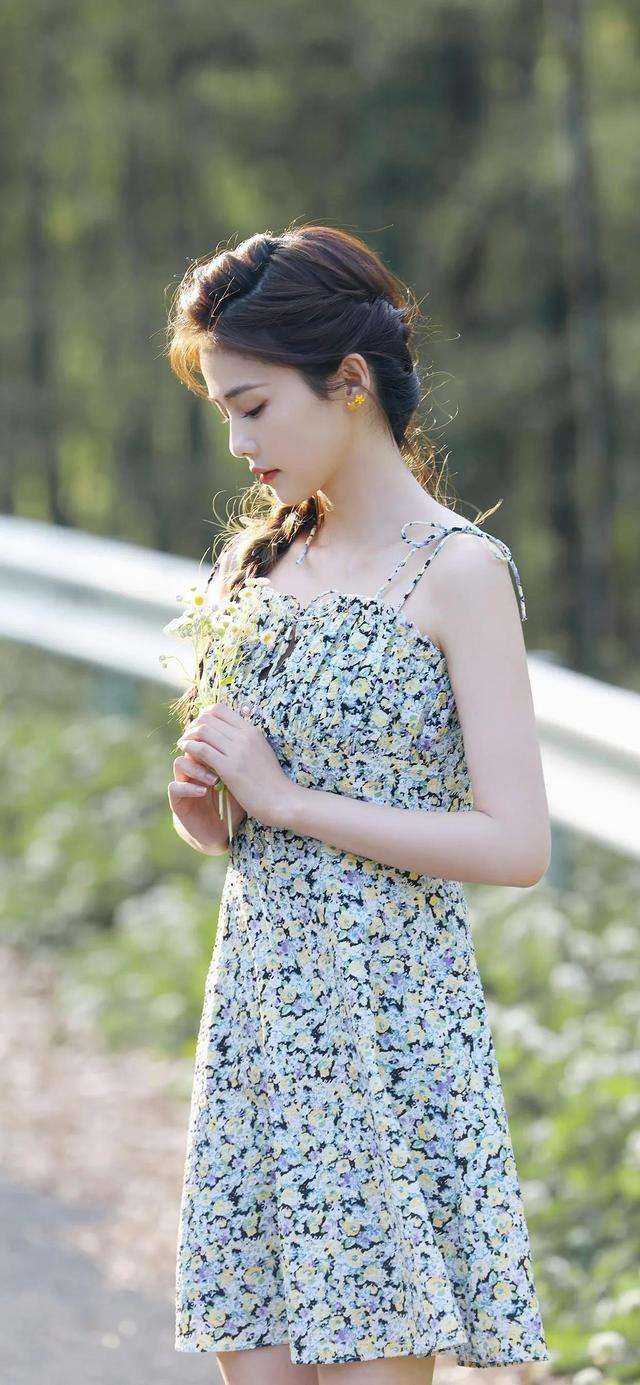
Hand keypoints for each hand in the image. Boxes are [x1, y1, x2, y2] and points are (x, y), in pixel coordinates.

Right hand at [168, 739, 245, 851]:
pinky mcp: (177, 799)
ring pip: (180, 763)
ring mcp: (183, 781)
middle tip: (220, 758)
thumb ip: (242, 761)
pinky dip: (189, 787)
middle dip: (204, 749)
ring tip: (214, 780)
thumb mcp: (242, 780)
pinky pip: (175, 787)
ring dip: (197, 768)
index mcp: (207, 759)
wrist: (222, 830)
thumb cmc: (234, 803)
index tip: (229, 746)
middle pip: (190, 745)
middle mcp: (193, 767)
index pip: (204, 738)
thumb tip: (256, 739)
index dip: (212, 738)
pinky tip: (203, 791)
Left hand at [176, 701, 292, 828]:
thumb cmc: (270, 780)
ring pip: (203, 731)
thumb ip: (245, 740)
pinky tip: (185, 753)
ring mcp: (237, 751)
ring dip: (188, 736)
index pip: (220, 709)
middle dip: (193, 725)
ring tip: (183, 745)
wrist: (281, 800)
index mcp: (251, 730)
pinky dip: (190, 748)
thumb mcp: (261, 751)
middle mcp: (244, 736)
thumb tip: (227, 732)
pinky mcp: (229, 768)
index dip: (204, 715)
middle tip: (187, 736)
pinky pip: (202, 750)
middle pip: (208, 717)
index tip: (199, 727)